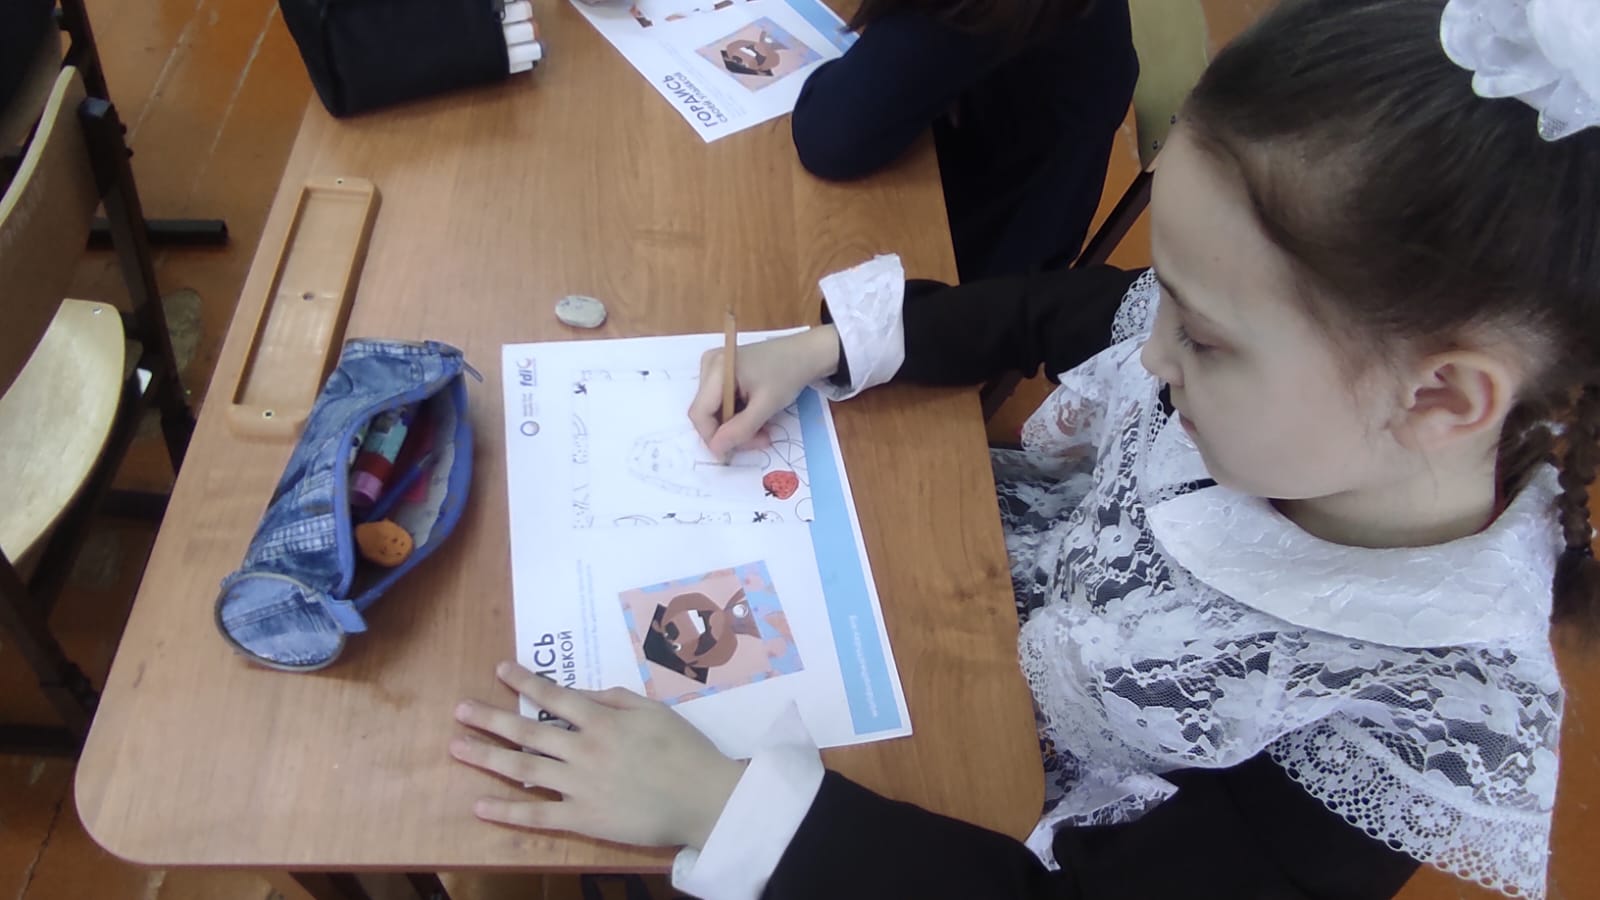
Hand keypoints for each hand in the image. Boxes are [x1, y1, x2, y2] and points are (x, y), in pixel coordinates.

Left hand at [451, 662, 745, 849]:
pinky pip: (537, 815)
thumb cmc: (684, 749)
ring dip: (486, 757)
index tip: (500, 670)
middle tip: (460, 710)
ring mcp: (578, 785)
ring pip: (523, 768)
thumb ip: (614, 699)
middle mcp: (582, 749)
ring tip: (456, 747)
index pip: (553, 696)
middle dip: (489, 718)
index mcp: (601, 720)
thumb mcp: (653, 709)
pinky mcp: (582, 818)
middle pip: (527, 730)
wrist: (702, 798)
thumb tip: (580, 694)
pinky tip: (480, 805)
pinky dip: (506, 811)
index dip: (524, 681)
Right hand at [689, 325, 840, 457]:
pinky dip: (739, 417)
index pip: (700, 412)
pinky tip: (757, 418)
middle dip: (731, 433)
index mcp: (715, 367)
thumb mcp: (766, 404)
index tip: (733, 453)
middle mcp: (709, 366)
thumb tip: (716, 449)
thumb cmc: (788, 373)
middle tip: (760, 441)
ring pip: (715, 413)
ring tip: (763, 432)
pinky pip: (722, 405)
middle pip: (707, 413)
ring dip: (737, 428)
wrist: (806, 353)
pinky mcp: (723, 375)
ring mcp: (714, 370)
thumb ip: (741, 428)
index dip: (712, 437)